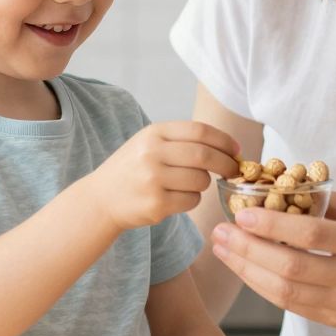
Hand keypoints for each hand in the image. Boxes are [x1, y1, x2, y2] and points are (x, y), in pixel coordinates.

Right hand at [81, 121, 239, 231]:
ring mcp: (153, 179)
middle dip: (226, 164)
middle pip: (205, 156)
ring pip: (201, 181)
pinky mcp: (156, 204)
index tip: (236, 149)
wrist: (100, 199)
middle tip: (233, 170)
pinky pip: (192, 201)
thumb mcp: (149, 143)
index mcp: (153, 133)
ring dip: (203, 184)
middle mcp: (152, 153)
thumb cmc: (132, 169)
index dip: (224, 140)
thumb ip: (182, 140)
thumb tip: (228, 147)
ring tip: (187, 184)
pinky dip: (192, 200)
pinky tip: (176, 198)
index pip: (200, 131)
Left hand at [210, 192, 335, 327]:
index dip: (272, 225)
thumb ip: (325, 203)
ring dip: (247, 271)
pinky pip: (291, 306)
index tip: (240, 213)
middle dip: (248, 250)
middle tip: (219, 233)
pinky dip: (264, 286)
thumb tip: (274, 191)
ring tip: (223, 250)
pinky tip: (245, 268)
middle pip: (292, 268)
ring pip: (286, 293)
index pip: (312, 235)